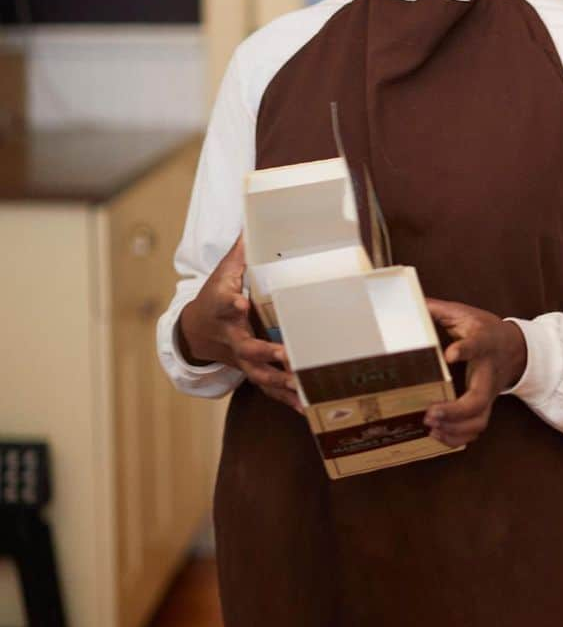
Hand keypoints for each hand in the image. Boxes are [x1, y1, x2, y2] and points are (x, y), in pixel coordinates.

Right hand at [178, 236, 300, 410]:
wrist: (195, 331)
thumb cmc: (214, 296)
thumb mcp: (223, 271)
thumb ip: (241, 251)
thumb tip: (252, 220)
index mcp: (222, 306)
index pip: (223, 302)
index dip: (231, 302)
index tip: (239, 301)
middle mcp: (231, 335)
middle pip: (245, 346)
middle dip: (264, 351)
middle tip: (284, 354)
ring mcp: (239, 356)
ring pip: (257, 372)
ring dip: (278, 380)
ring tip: (299, 386)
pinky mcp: (249, 369)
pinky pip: (266, 387)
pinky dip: (283, 398)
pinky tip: (303, 406)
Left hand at [424, 298, 527, 448]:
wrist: (515, 349)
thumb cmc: (485, 331)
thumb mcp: (465, 314)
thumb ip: (438, 309)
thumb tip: (412, 302)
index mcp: (483, 344)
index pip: (478, 345)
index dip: (465, 350)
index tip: (451, 354)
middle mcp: (488, 373)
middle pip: (479, 399)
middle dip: (455, 411)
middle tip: (430, 413)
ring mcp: (488, 394)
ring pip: (479, 421)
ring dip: (454, 429)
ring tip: (430, 427)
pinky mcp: (484, 407)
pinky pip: (475, 429)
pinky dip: (457, 438)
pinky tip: (437, 435)